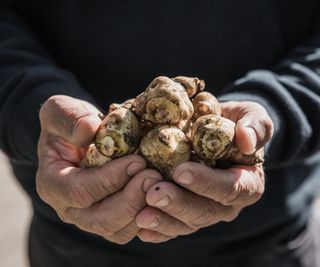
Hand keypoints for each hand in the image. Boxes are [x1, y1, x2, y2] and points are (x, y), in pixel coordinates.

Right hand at [36, 95, 161, 243]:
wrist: (80, 137)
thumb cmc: (69, 124)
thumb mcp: (60, 111)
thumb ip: (69, 119)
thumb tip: (90, 130)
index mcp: (52, 184)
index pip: (80, 191)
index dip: (110, 179)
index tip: (138, 161)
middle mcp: (69, 208)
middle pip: (100, 220)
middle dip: (131, 200)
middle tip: (155, 177)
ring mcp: (90, 217)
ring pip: (117, 230)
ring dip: (142, 210)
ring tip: (162, 184)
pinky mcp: (109, 219)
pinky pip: (129, 229)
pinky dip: (148, 217)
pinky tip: (162, 194)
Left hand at [135, 101, 273, 242]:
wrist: (213, 134)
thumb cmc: (232, 124)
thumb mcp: (251, 116)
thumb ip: (256, 125)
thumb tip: (247, 141)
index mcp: (247, 183)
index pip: (230, 188)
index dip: (206, 183)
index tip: (181, 172)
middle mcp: (226, 204)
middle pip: (205, 212)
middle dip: (178, 204)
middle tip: (154, 194)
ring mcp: (205, 212)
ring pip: (186, 224)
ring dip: (163, 220)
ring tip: (141, 215)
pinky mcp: (186, 215)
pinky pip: (172, 229)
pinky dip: (157, 231)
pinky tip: (139, 228)